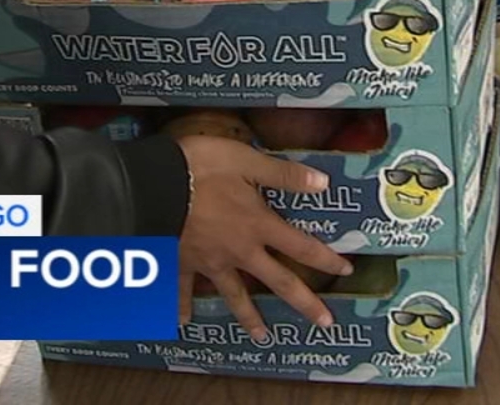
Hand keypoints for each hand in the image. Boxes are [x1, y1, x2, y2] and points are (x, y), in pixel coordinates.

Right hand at [175, 134, 353, 340]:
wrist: (152, 187)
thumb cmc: (201, 169)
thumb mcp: (247, 161)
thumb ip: (283, 174)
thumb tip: (323, 183)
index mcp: (258, 225)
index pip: (301, 246)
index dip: (326, 258)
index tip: (346, 271)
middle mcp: (239, 251)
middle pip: (278, 282)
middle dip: (304, 303)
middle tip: (325, 323)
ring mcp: (210, 263)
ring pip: (235, 296)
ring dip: (249, 318)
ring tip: (261, 338)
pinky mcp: (181, 265)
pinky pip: (182, 291)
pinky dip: (181, 307)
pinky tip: (183, 323)